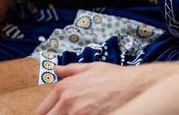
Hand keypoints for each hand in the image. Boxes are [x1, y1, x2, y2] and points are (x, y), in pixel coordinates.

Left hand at [35, 63, 174, 114]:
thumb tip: (56, 69)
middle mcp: (68, 102)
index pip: (42, 110)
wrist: (135, 86)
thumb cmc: (115, 77)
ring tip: (80, 114)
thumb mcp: (91, 68)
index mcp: (64, 88)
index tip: (51, 114)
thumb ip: (70, 70)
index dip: (46, 114)